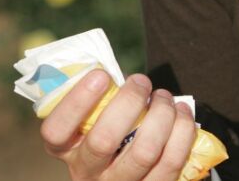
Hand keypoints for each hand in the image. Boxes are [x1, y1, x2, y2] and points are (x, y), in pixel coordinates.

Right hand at [40, 70, 197, 180]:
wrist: (124, 173)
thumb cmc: (107, 129)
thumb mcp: (90, 118)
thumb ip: (98, 98)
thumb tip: (116, 69)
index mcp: (65, 149)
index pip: (56, 131)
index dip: (77, 101)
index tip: (101, 75)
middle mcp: (86, 172)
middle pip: (104, 140)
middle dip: (129, 102)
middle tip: (141, 82)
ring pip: (143, 152)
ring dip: (161, 115)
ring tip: (164, 97)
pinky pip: (171, 162)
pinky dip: (182, 131)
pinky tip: (182, 113)